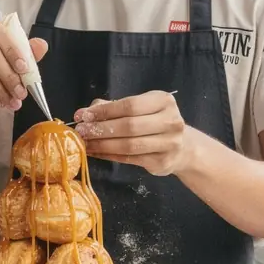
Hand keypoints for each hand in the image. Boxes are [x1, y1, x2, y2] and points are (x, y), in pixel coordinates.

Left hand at [73, 91, 187, 175]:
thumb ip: (113, 107)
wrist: (182, 147)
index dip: (105, 111)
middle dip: (101, 129)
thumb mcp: (139, 108)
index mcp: (163, 101)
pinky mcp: (162, 162)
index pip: (130, 105)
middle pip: (129, 126)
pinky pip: (129, 159)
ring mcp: (169, 143)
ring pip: (129, 145)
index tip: (84, 115)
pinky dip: (108, 156)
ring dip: (102, 144)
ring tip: (85, 143)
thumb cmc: (154, 123)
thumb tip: (84, 112)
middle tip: (81, 131)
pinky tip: (95, 152)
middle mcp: (171, 121)